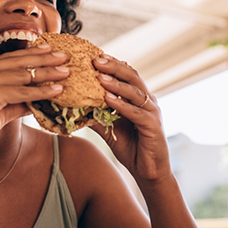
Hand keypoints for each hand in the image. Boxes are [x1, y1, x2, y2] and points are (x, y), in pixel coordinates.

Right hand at [0, 45, 68, 166]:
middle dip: (42, 58)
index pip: (6, 60)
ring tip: (65, 71)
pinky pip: (20, 91)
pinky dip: (40, 91)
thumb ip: (13, 104)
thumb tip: (35, 101)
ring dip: (46, 73)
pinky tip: (56, 90)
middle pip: (16, 62)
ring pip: (21, 74)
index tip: (47, 51)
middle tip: (63, 55)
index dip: (28, 55)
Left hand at [91, 55, 170, 181]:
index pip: (126, 74)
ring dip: (116, 83)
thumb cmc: (130, 147)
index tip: (94, 56)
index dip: (112, 64)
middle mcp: (147, 101)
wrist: (148, 171)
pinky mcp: (152, 126)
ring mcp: (152, 112)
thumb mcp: (109, 128)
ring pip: (134, 92)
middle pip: (132, 77)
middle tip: (96, 59)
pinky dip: (121, 104)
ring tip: (100, 76)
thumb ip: (96, 115)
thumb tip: (75, 106)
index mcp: (138, 98)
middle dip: (113, 67)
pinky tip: (108, 99)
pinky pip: (136, 112)